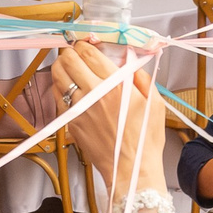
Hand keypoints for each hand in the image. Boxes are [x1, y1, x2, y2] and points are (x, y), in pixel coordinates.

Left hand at [52, 40, 164, 198]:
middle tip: (75, 51)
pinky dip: (59, 88)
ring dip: (61, 66)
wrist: (131, 169)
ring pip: (58, 76)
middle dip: (70, 51)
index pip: (90, 53)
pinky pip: (58, 98)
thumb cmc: (145, 140)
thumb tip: (131, 61)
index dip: (85, 43)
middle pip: (69, 60)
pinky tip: (67, 88)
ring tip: (67, 64)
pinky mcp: (72, 123)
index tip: (87, 43)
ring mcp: (79, 109)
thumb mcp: (154, 103)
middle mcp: (93, 94)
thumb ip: (141, 77)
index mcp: (115, 86)